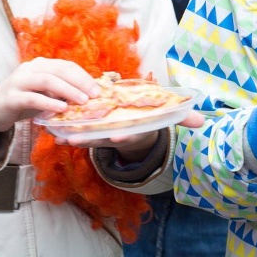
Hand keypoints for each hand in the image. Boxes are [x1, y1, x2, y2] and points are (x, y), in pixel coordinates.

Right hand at [0, 59, 98, 135]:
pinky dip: (49, 102)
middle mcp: (29, 69)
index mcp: (40, 65)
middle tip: (94, 95)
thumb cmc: (22, 102)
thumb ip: (60, 91)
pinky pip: (33, 98)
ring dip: (68, 90)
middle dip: (80, 82)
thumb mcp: (43, 93)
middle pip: (59, 70)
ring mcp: (18, 81)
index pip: (66, 65)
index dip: (84, 76)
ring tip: (83, 101)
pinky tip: (62, 109)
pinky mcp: (11, 97)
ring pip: (47, 80)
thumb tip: (87, 95)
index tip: (98, 89)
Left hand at [60, 112, 204, 160]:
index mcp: (136, 131)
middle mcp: (119, 135)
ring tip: (60, 135)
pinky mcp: (94, 133)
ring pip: (88, 138)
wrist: (138, 129)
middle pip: (104, 139)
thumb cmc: (152, 117)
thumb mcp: (168, 117)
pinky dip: (66, 133)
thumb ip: (184, 118)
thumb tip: (204, 122)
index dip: (123, 136)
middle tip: (77, 139)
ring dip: (74, 137)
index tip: (115, 136)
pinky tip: (53, 131)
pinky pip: (78, 134)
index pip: (130, 135)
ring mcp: (105, 135)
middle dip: (91, 139)